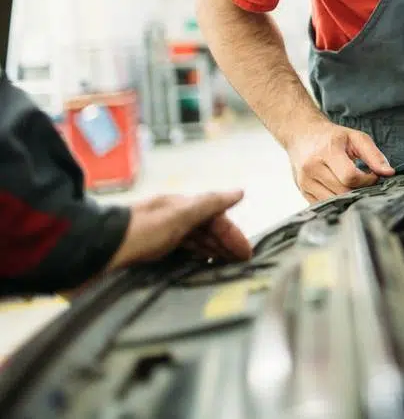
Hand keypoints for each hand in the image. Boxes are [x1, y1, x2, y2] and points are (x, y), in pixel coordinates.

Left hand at [105, 190, 252, 272]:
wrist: (94, 254)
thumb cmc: (137, 232)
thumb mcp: (178, 215)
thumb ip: (210, 204)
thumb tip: (239, 193)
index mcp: (179, 208)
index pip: (215, 218)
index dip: (233, 234)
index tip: (247, 254)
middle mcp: (171, 222)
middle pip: (206, 232)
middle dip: (225, 246)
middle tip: (242, 265)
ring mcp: (159, 241)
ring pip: (194, 246)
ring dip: (212, 255)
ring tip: (226, 270)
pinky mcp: (149, 259)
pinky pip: (180, 259)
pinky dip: (194, 264)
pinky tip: (199, 273)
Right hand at [285, 122, 393, 202]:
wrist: (302, 135)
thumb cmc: (332, 137)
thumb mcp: (356, 137)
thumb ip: (374, 155)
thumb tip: (389, 173)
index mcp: (326, 151)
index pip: (350, 177)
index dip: (366, 180)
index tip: (372, 176)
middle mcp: (312, 168)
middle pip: (342, 191)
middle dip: (359, 189)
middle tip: (365, 181)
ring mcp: (305, 182)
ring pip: (334, 201)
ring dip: (348, 197)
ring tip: (353, 184)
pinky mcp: (303, 192)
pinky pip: (325, 204)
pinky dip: (337, 200)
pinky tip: (341, 188)